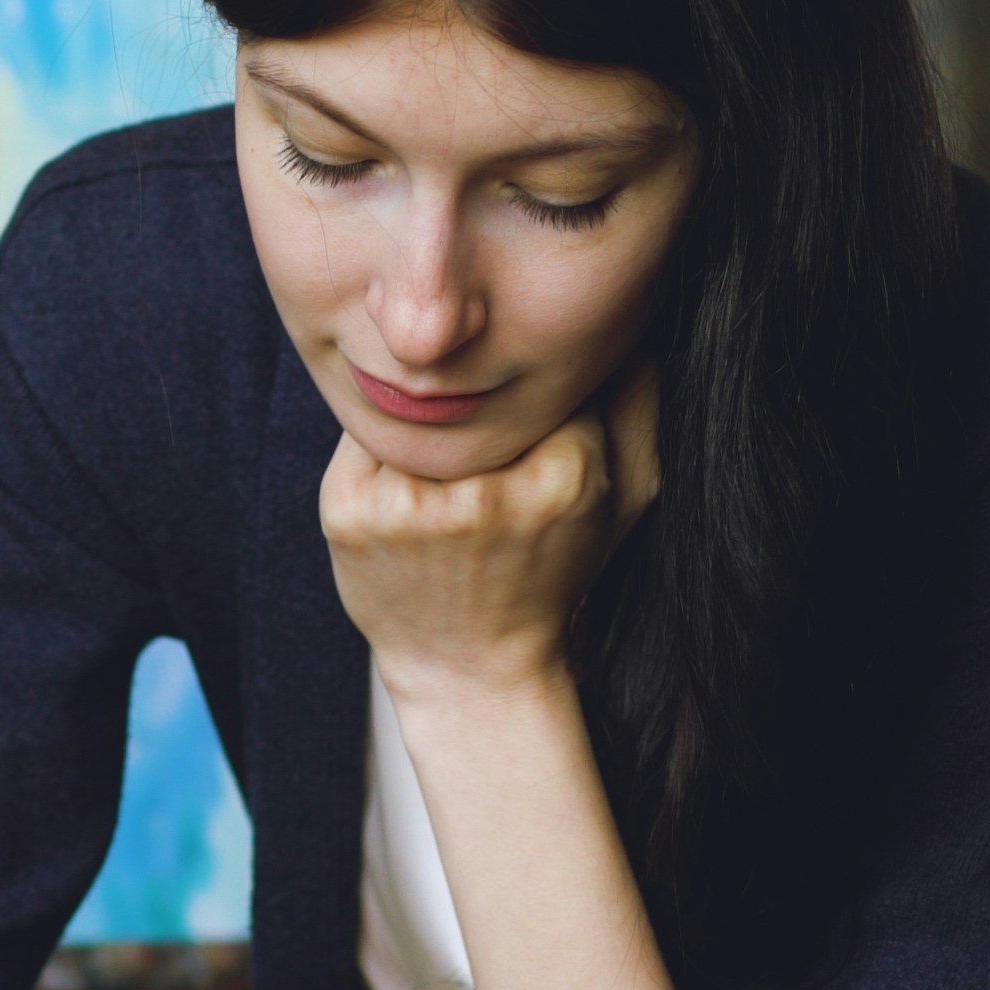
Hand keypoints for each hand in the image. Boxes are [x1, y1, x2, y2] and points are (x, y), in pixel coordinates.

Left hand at [322, 361, 658, 699]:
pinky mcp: (348, 511)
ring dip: (425, 412)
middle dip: (477, 393)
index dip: (539, 385)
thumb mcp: (628, 498)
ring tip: (444, 464)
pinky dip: (379, 440)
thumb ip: (641, 405)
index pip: (548, 374)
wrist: (470, 666)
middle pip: (475, 383)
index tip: (535, 415)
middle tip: (483, 433)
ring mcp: (408, 506)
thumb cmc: (553, 574)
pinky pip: (362, 429)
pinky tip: (404, 483)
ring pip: (414, 398)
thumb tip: (626, 323)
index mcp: (564, 479)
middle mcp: (482, 493)